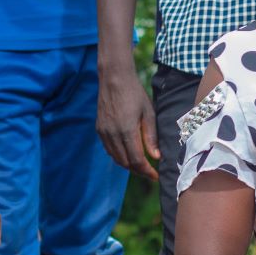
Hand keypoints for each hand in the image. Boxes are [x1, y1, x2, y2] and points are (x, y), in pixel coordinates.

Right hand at [96, 61, 158, 180]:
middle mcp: (112, 134)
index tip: (156, 176)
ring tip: (141, 166)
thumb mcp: (149, 113)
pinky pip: (109, 150)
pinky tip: (128, 154)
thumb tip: (156, 157)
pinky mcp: (99, 129)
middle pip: (125, 163)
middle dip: (139, 171)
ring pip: (116, 158)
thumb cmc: (135, 93)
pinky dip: (119, 156)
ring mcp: (104, 132)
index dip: (146, 171)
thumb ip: (151, 136)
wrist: (114, 78)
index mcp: (126, 130)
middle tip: (150, 173)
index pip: (136, 160)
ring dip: (129, 165)